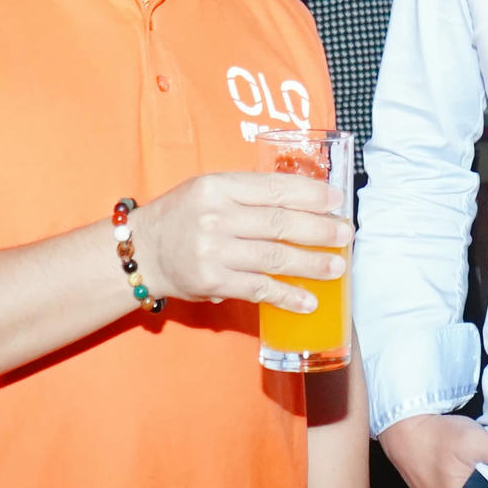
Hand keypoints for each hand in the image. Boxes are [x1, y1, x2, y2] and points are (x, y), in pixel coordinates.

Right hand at [130, 172, 350, 311]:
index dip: (311, 194)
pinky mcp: (212, 282)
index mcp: (218, 186)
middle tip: (346, 234)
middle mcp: (216, 216)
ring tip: (337, 267)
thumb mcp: (210, 191)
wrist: (141, 251)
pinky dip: (287, 296)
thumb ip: (250, 194)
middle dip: (320, 230)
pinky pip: (259, 289)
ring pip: (275, 257)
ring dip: (312, 264)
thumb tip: (306, 203)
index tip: (337, 200)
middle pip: (280, 222)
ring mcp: (214, 251)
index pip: (274, 188)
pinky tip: (308, 300)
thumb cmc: (183, 217)